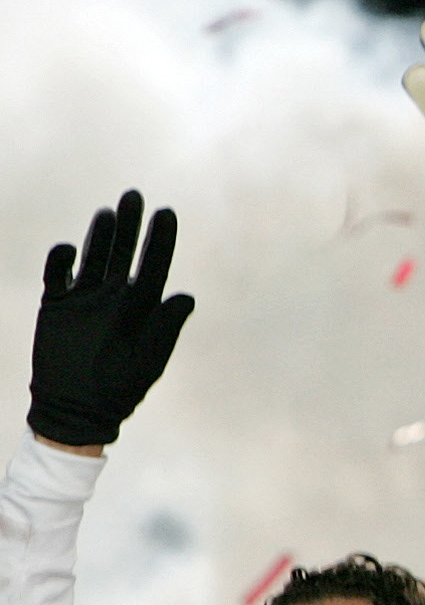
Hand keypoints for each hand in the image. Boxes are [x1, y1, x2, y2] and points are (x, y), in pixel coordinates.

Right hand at [29, 191, 194, 451]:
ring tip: (108, 212)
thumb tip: (186, 297)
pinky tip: (68, 249)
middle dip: (130, 226)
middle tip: (134, 195)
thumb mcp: (148, 360)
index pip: (154, 266)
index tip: (167, 212)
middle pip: (123, 252)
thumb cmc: (119, 389)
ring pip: (93, 256)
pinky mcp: (57, 304)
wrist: (77, 409)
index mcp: (141, 307)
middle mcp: (114, 296)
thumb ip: (165, 328)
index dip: (161, 240)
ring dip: (100, 234)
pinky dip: (61, 259)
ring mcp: (85, 298)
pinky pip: (58, 274)